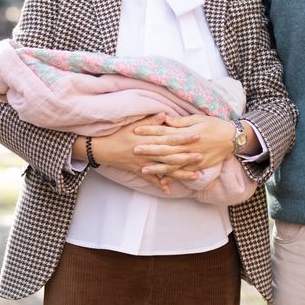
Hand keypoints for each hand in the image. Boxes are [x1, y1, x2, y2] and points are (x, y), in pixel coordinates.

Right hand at [72, 114, 201, 189]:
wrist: (102, 148)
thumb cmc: (119, 133)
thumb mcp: (134, 124)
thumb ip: (152, 121)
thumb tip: (166, 115)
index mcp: (150, 139)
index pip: (170, 137)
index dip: (184, 137)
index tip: (197, 135)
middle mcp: (149, 152)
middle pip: (171, 155)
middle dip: (187, 156)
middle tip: (202, 156)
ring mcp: (145, 163)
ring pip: (166, 169)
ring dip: (180, 173)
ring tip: (195, 175)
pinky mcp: (139, 171)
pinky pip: (151, 179)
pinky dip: (160, 184)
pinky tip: (170, 189)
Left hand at [133, 114, 236, 176]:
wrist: (232, 139)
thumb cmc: (214, 125)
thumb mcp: (197, 119)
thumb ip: (179, 121)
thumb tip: (164, 118)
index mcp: (186, 133)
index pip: (164, 131)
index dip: (150, 131)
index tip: (136, 130)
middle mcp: (187, 146)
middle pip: (165, 149)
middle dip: (149, 150)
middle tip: (134, 150)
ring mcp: (193, 157)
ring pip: (172, 164)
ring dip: (157, 167)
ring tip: (143, 169)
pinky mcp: (198, 166)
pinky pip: (183, 172)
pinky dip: (173, 176)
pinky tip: (162, 180)